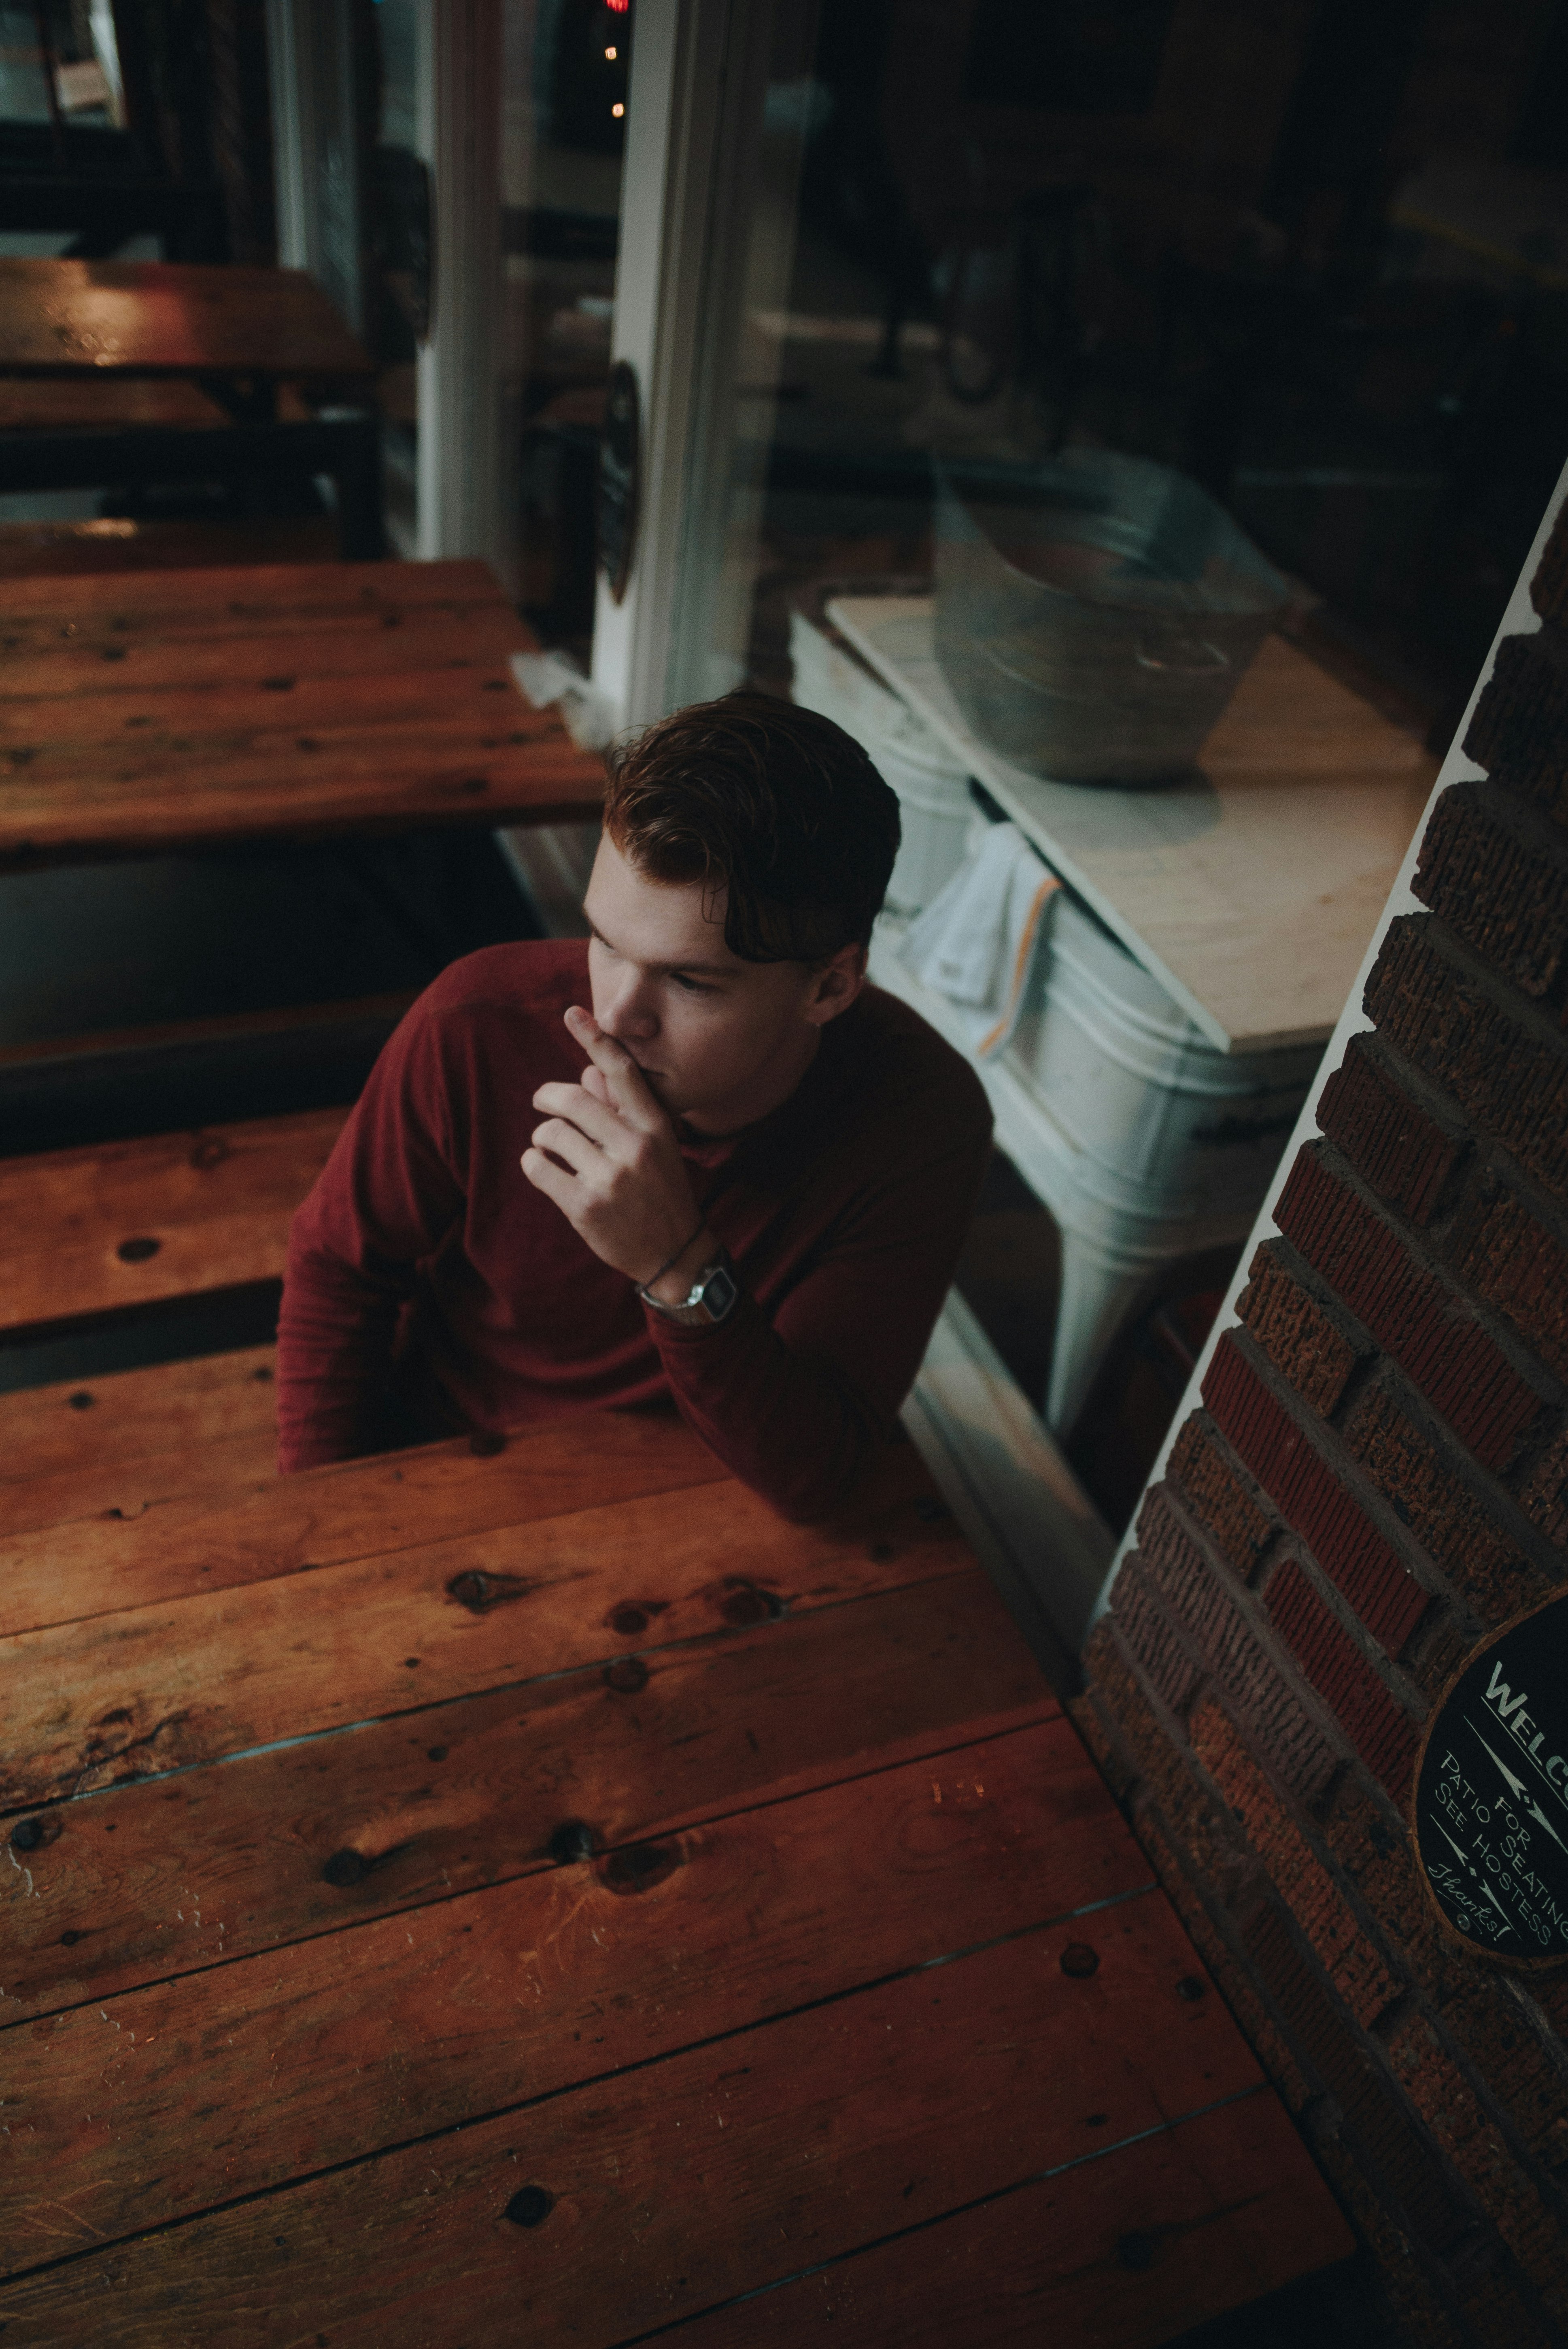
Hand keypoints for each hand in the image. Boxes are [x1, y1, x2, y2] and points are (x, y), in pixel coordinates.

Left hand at [522, 1006, 710, 1290]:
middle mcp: (634, 1147)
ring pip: (550, 1133)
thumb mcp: (653, 1145)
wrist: (673, 1253)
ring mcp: (610, 1178)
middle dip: (547, 1096)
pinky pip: (538, 1167)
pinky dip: (533, 1163)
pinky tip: (545, 1169)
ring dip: (542, 1137)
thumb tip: (589, 1071)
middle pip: (572, 1099)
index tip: (573, 1013)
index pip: (623, 1072)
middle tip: (542, 1102)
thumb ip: (621, 1108)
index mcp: (655, 1125)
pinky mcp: (585, 1206)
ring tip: (552, 1149)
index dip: (595, 1039)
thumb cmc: (660, 1191)